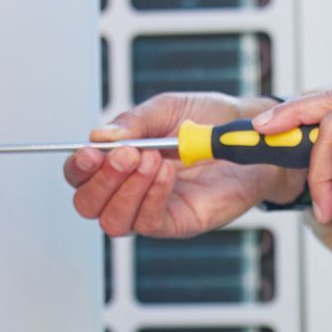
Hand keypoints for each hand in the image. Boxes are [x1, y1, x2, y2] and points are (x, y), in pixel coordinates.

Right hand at [64, 92, 296, 238]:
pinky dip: (153, 196)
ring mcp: (151, 209)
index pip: (80, 175)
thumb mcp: (167, 109)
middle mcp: (129, 189)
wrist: (251, 133)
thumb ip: (134, 122)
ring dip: (126, 190)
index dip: (79, 167)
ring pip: (114, 221)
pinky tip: (167, 172)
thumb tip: (99, 137)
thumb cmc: (208, 119)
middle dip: (101, 181)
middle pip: (88, 204)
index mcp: (119, 160)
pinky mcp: (177, 222)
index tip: (92, 151)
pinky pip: (150, 222)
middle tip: (127, 154)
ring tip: (153, 159)